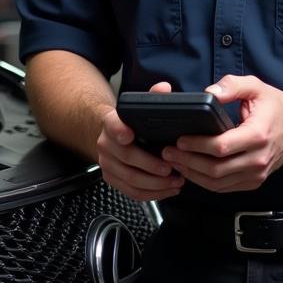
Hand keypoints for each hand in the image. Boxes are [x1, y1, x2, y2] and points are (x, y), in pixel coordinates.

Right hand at [96, 81, 184, 201]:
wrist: (112, 137)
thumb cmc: (131, 124)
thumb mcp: (140, 108)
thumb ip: (152, 97)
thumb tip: (164, 88)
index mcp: (112, 123)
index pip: (113, 125)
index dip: (119, 130)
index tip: (129, 134)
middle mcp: (106, 144)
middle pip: (127, 157)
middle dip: (151, 166)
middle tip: (171, 168)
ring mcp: (108, 164)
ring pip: (131, 179)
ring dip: (156, 184)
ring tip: (176, 181)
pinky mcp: (112, 179)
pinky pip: (132, 192)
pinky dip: (152, 194)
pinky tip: (168, 190)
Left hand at [161, 75, 282, 192]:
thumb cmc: (274, 105)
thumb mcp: (255, 86)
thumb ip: (231, 85)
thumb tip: (208, 92)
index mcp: (257, 135)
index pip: (221, 147)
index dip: (197, 145)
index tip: (179, 139)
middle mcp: (258, 159)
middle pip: (216, 169)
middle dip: (188, 162)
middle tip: (168, 152)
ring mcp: (257, 174)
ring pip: (217, 183)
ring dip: (192, 174)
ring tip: (174, 162)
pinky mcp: (254, 181)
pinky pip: (224, 188)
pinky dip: (204, 182)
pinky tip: (191, 171)